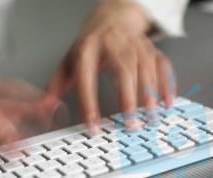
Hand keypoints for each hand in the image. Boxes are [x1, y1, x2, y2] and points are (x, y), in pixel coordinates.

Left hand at [47, 0, 175, 130]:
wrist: (111, 18)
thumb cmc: (88, 44)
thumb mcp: (68, 62)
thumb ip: (55, 86)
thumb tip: (45, 108)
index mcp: (87, 49)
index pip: (87, 79)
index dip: (89, 104)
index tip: (93, 126)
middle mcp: (112, 44)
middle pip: (123, 71)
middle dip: (128, 99)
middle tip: (131, 124)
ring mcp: (133, 44)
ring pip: (145, 68)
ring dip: (150, 94)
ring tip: (151, 117)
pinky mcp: (150, 47)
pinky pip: (162, 64)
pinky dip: (167, 83)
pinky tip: (167, 101)